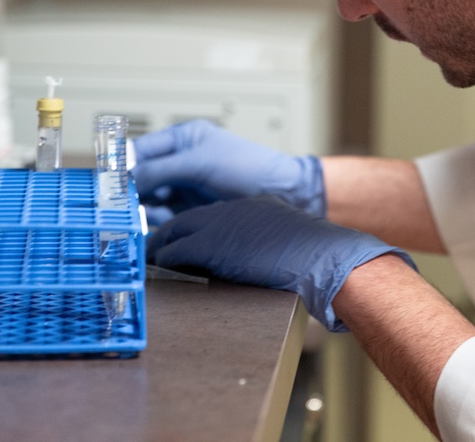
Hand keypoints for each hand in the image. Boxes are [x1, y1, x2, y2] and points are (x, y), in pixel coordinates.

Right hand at [132, 120, 324, 216]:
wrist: (280, 193)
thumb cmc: (246, 167)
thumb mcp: (199, 162)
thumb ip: (161, 169)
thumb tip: (127, 178)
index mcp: (183, 139)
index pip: (142, 149)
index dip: (123, 163)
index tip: (106, 181)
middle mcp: (180, 161)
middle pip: (141, 175)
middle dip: (128, 190)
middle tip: (113, 205)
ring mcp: (184, 186)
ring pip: (149, 197)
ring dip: (137, 208)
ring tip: (125, 220)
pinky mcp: (190, 209)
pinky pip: (162, 215)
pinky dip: (151, 222)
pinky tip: (142, 230)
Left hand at [147, 195, 413, 330]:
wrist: (325, 256)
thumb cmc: (317, 256)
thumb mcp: (288, 239)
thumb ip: (269, 243)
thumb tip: (261, 262)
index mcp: (250, 207)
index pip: (209, 214)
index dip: (190, 226)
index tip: (179, 238)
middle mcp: (232, 210)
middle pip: (186, 217)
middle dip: (166, 231)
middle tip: (152, 246)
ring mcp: (220, 225)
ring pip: (175, 230)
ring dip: (159, 245)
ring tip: (149, 258)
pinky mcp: (212, 245)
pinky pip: (176, 251)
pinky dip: (164, 259)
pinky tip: (157, 267)